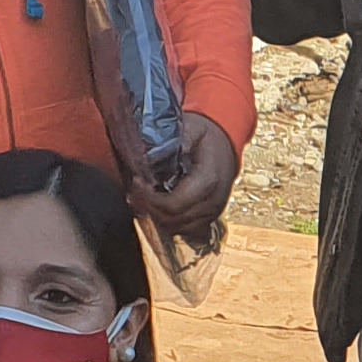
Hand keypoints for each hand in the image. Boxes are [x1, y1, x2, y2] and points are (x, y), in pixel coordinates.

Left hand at [131, 114, 237, 238]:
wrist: (225, 145)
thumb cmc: (206, 137)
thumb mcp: (192, 129)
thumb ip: (175, 141)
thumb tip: (152, 154)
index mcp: (208, 180)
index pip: (173, 205)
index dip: (150, 198)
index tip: (138, 182)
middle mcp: (213, 202)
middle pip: (172, 220)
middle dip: (149, 207)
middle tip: (136, 189)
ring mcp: (212, 213)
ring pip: (175, 229)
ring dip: (156, 215)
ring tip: (146, 197)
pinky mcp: (208, 219)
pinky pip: (184, 231)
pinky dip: (168, 221)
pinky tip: (159, 205)